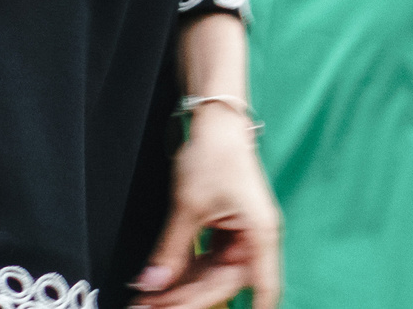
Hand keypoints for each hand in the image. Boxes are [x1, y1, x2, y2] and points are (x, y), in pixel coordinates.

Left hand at [133, 107, 282, 308]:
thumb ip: (172, 250)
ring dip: (181, 290)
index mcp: (260, 234)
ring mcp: (239, 237)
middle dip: (187, 300)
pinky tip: (160, 283)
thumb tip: (153, 284)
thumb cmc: (215, 154)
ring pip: (210, 276)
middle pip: (223, 285)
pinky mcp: (224, 233)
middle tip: (150, 307)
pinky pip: (204, 262)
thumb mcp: (189, 206)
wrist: (215, 123)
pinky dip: (183, 273)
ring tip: (148, 301)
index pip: (263, 286)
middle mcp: (254, 240)